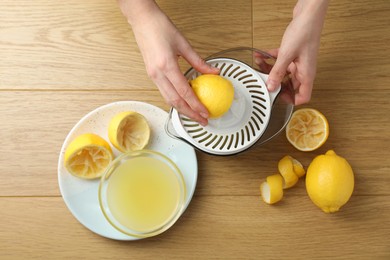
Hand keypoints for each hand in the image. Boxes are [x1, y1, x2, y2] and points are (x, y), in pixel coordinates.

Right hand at [119, 1, 217, 125]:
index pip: (184, 92)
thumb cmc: (159, 27)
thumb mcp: (183, 44)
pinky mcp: (152, 75)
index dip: (196, 105)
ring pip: (168, 99)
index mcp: (166, 66)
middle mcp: (157, 74)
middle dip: (189, 114)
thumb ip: (199, 61)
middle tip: (202, 120)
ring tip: (194, 114)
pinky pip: (164, 92)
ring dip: (182, 110)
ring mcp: (153, 76)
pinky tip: (184, 101)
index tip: (205, 113)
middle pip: (175, 102)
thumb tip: (213, 72)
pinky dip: (175, 100)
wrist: (142, 20)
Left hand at [265, 0, 328, 104]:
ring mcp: (298, 61)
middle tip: (263, 82)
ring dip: (269, 69)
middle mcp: (303, 69)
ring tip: (258, 64)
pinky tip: (260, 54)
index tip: (278, 98)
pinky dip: (270, 58)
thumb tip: (271, 86)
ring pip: (282, 72)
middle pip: (289, 85)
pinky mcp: (293, 52)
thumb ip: (277, 72)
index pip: (303, 96)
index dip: (291, 100)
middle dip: (275, 83)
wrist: (309, 13)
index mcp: (306, 74)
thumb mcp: (286, 55)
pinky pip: (280, 60)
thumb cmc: (305, 31)